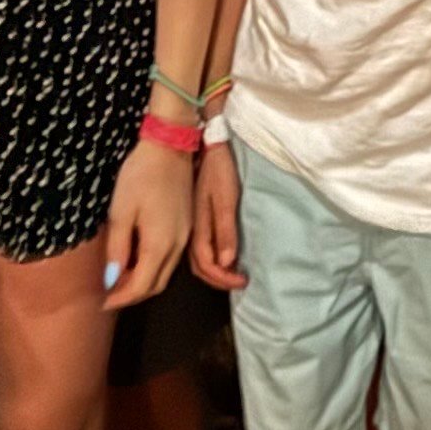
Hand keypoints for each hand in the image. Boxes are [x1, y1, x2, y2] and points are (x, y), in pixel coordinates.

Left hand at [100, 141, 193, 310]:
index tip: (102, 302)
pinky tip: (138, 257)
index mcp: (160, 245)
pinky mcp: (188, 227)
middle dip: (132, 294)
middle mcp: (178, 246)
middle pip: (156, 285)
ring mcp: (186, 236)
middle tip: (109, 293)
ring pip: (165, 273)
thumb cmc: (140, 176)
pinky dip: (154, 267)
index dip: (121, 298)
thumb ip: (118, 248)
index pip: (141, 286)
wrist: (170, 147)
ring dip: (144, 281)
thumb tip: (111, 278)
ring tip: (120, 278)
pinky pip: (171, 259)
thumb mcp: (120, 212)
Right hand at [191, 143, 247, 290]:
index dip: (223, 278)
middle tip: (238, 283)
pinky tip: (222, 256)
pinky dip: (210, 259)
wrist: (203, 147)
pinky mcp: (192, 219)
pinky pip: (198, 248)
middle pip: (200, 267)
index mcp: (196, 229)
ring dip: (214, 271)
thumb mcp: (225, 199)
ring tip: (232, 274)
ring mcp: (189, 226)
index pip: (207, 265)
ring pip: (198, 259)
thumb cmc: (218, 171)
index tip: (242, 282)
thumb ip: (224, 230)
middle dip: (218, 280)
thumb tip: (226, 262)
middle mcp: (189, 232)